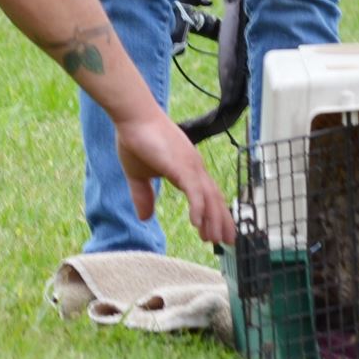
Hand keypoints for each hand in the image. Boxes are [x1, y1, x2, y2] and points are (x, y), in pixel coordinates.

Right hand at [114, 113, 235, 245]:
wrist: (132, 117)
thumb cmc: (136, 140)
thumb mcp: (138, 176)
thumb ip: (144, 196)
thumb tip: (145, 218)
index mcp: (187, 169)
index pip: (207, 195)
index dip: (215, 214)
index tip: (218, 233)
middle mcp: (194, 167)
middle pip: (214, 198)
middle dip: (221, 221)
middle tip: (226, 242)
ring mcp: (190, 165)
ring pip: (209, 197)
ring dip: (213, 219)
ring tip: (214, 239)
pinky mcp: (181, 165)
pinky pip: (195, 191)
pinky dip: (199, 208)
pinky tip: (197, 223)